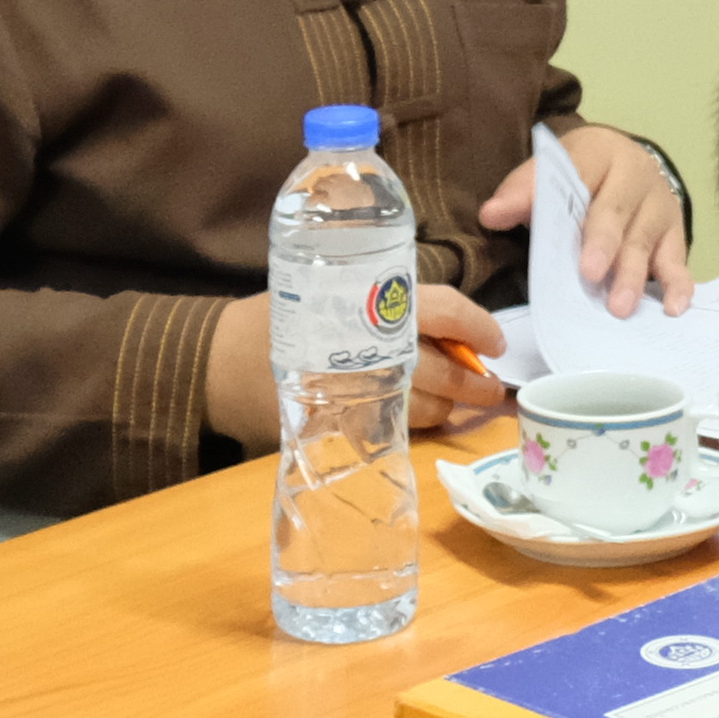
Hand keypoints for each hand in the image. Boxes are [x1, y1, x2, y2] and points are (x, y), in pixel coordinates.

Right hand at [202, 283, 516, 445]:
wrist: (222, 360)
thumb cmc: (285, 315)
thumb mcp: (335, 285)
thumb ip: (389, 299)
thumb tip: (455, 325)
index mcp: (368, 300)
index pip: (443, 309)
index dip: (478, 326)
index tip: (497, 342)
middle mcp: (364, 347)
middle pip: (440, 369)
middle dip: (473, 382)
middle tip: (491, 387)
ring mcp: (350, 392)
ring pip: (422, 407)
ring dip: (448, 408)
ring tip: (455, 402)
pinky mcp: (336, 428)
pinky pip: (393, 432)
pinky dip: (414, 425)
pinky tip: (419, 417)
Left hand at [481, 129, 697, 317]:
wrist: (628, 169)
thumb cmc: (583, 178)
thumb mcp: (553, 172)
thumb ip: (523, 192)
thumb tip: (491, 215)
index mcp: (599, 151)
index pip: (576, 173)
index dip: (557, 202)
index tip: (538, 230)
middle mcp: (636, 173)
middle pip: (616, 210)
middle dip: (604, 244)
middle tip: (590, 275)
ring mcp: (660, 204)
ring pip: (645, 240)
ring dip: (632, 274)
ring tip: (618, 307)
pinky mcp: (675, 233)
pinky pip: (677, 259)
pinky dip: (678, 283)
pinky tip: (672, 307)